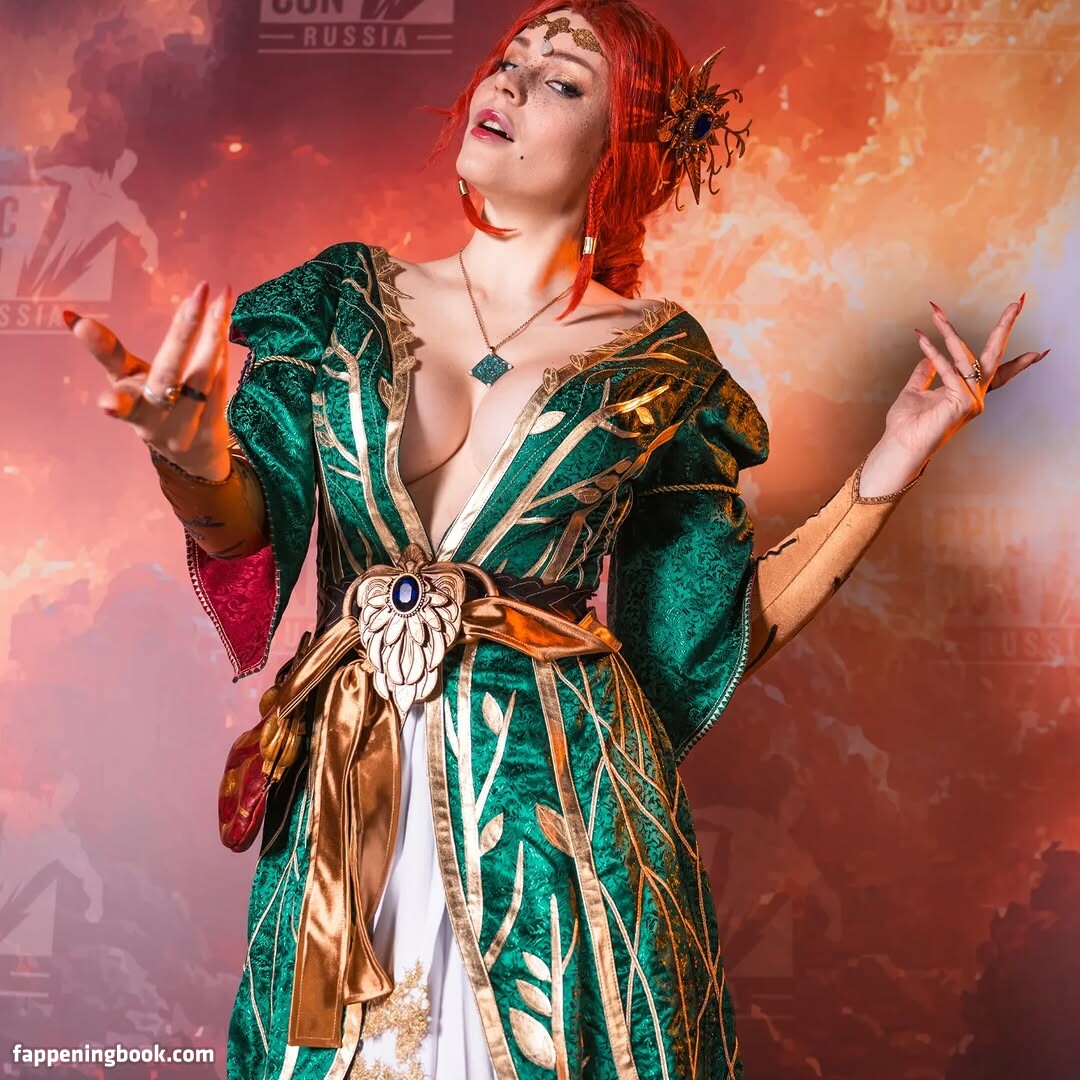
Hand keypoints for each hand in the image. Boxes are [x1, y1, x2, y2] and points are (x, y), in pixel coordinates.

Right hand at [64, 280, 234, 478]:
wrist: (191, 459)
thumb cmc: (153, 407)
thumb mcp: (128, 383)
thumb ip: (108, 352)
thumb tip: (68, 316)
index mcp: (127, 400)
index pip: (111, 364)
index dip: (99, 350)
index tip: (83, 323)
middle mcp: (153, 416)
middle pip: (168, 371)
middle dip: (183, 333)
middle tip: (197, 296)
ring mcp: (184, 426)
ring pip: (203, 376)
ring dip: (214, 335)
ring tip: (221, 299)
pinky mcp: (211, 431)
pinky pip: (221, 385)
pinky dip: (224, 354)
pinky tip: (226, 322)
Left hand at [882, 295, 1049, 466]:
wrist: (900, 446)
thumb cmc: (906, 424)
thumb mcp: (916, 391)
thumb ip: (926, 372)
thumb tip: (927, 353)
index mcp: (969, 394)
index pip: (1000, 373)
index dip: (1019, 361)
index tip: (1041, 352)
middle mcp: (976, 397)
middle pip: (996, 356)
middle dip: (1006, 327)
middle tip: (1019, 302)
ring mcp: (973, 400)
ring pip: (966, 356)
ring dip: (948, 332)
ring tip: (936, 312)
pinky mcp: (963, 401)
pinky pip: (949, 369)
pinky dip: (934, 353)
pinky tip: (923, 339)